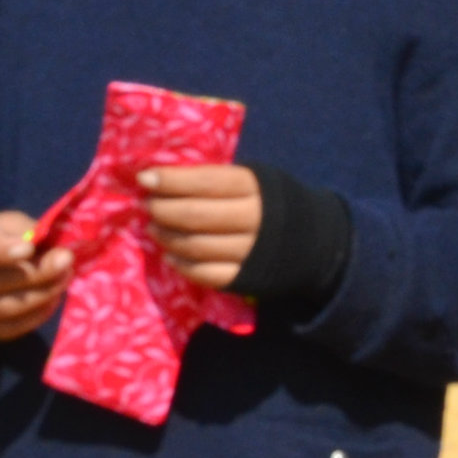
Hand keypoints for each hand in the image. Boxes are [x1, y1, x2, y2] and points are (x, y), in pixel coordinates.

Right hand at [0, 213, 72, 340]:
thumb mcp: (3, 224)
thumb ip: (24, 230)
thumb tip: (50, 244)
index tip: (29, 248)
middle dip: (37, 273)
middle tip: (66, 260)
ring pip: (7, 309)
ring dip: (42, 293)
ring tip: (65, 277)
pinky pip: (12, 328)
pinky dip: (37, 314)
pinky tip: (53, 297)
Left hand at [143, 164, 264, 289]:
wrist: (313, 241)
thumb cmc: (268, 202)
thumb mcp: (253, 180)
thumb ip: (215, 180)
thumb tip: (162, 179)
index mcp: (255, 187)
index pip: (207, 182)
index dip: (172, 180)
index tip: (143, 178)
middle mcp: (255, 219)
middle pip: (197, 215)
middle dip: (164, 209)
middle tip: (145, 205)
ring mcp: (251, 252)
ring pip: (198, 247)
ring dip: (168, 237)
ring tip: (153, 228)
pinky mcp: (247, 279)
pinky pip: (207, 275)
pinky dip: (183, 266)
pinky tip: (168, 256)